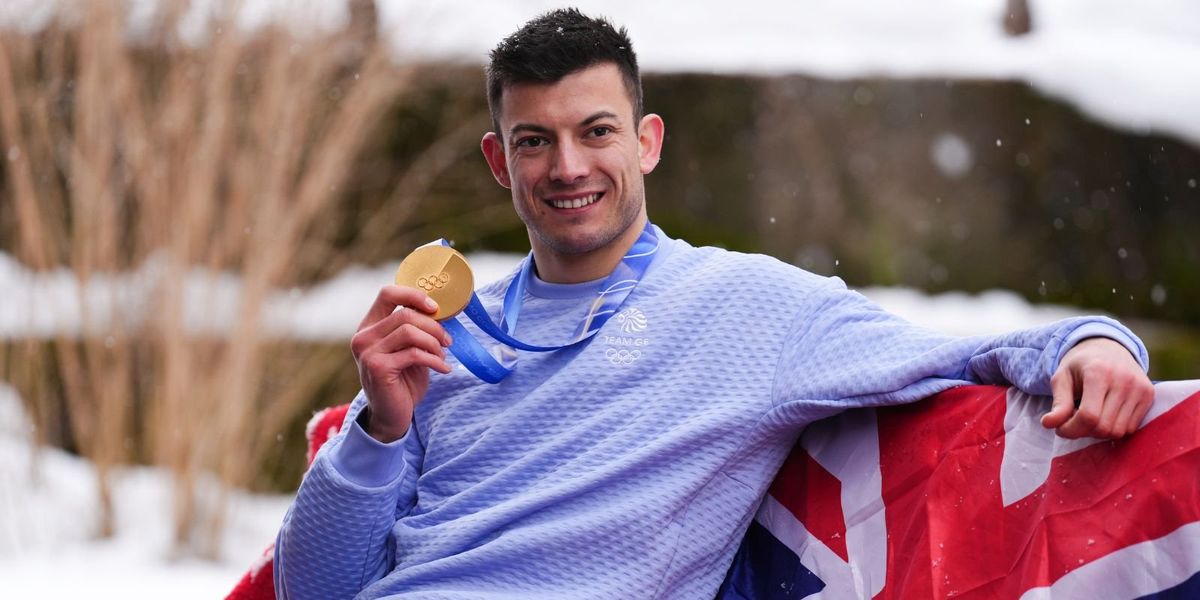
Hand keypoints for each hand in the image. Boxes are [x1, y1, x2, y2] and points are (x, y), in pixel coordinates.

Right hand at [350, 285, 452, 442]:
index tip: (435, 308)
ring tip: (443, 355)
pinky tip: (443, 369)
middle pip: (405, 314)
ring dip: (434, 343)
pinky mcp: (378, 368)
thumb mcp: (408, 350)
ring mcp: (367, 352)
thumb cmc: (403, 380)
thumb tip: (440, 310)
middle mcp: (363, 337)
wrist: (391, 416)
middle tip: (448, 340)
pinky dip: (435, 360)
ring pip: (410, 331)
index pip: (387, 294)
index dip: (414, 295)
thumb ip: (415, 329)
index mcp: (369, 326)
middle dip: (433, 326)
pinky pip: (414, 353)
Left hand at [1041, 337, 1153, 438]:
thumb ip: (1058, 403)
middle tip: (1072, 423)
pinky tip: (1104, 416)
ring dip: (1099, 433)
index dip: (1071, 429)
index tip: (1060, 429)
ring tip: (1087, 418)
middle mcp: (1124, 380)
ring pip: (1118, 431)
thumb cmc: (1080, 366)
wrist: (1108, 349)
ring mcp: (1140, 388)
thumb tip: (1049, 424)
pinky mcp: (1149, 395)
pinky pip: (1131, 428)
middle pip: (1104, 427)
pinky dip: (1114, 428)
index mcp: (1098, 372)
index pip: (1088, 416)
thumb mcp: (1062, 378)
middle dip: (1083, 432)